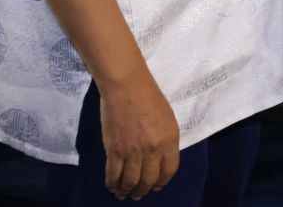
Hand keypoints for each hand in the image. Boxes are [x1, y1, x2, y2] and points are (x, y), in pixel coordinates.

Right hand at [99, 74, 180, 198]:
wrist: (127, 87)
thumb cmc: (150, 97)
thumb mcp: (168, 119)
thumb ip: (165, 140)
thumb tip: (159, 159)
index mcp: (170, 140)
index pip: (169, 170)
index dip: (162, 182)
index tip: (156, 186)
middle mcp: (153, 150)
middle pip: (149, 180)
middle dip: (143, 190)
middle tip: (138, 194)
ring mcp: (133, 152)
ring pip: (130, 181)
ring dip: (127, 191)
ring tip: (124, 194)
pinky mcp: (114, 150)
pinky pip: (113, 174)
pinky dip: (112, 184)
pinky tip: (113, 187)